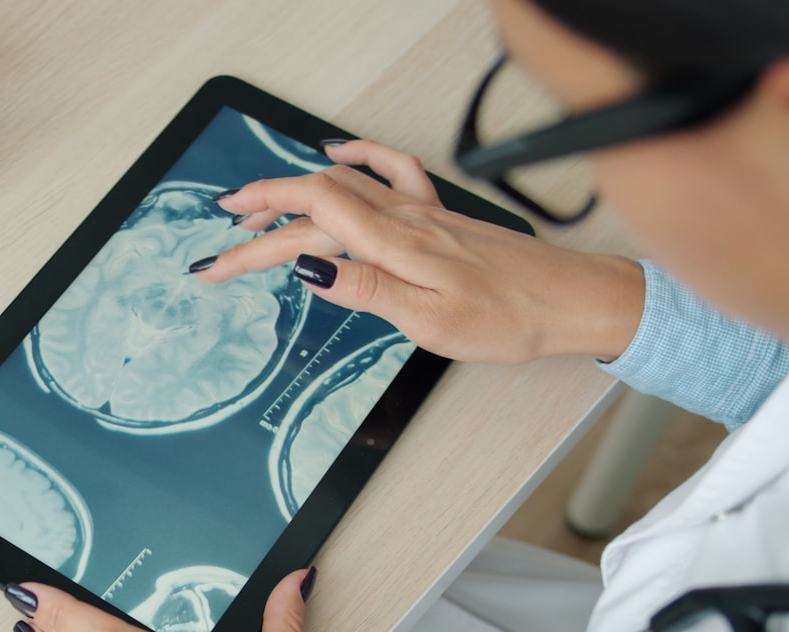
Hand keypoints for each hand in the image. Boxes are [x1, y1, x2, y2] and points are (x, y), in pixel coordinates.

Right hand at [195, 140, 643, 363]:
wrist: (572, 300)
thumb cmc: (510, 318)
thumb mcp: (430, 320)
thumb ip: (366, 288)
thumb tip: (308, 268)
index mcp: (393, 244)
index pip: (305, 222)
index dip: (253, 237)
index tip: (215, 262)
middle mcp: (402, 218)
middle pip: (312, 204)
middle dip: (255, 222)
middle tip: (216, 248)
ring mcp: (420, 211)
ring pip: (340, 186)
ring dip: (289, 192)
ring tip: (251, 208)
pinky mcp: (437, 215)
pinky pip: (388, 170)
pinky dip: (354, 157)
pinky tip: (336, 155)